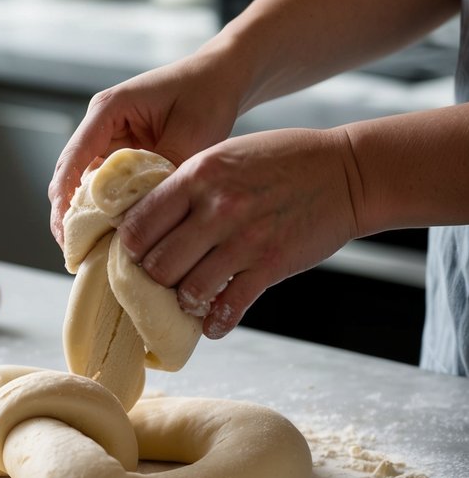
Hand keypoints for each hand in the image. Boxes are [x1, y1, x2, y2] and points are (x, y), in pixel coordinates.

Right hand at [48, 50, 241, 244]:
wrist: (222, 78)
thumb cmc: (207, 94)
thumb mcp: (191, 134)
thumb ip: (165, 173)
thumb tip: (144, 216)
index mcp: (108, 110)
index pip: (74, 157)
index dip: (64, 197)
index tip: (64, 230)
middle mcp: (101, 125)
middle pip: (71, 175)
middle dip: (69, 214)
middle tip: (74, 252)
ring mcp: (110, 141)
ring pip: (87, 185)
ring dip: (88, 215)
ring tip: (89, 251)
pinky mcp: (124, 156)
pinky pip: (109, 187)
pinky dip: (110, 210)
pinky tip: (114, 236)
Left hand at [117, 126, 361, 338]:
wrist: (346, 173)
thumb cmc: (283, 159)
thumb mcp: (226, 154)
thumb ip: (188, 183)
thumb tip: (149, 217)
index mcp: (198, 176)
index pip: (140, 224)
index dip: (131, 246)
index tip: (136, 254)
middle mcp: (216, 208)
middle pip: (158, 264)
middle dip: (152, 279)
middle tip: (158, 281)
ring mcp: (244, 240)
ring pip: (188, 292)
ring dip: (183, 301)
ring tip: (187, 299)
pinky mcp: (270, 266)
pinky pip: (229, 309)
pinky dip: (215, 324)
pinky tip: (212, 323)